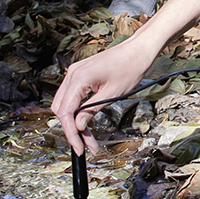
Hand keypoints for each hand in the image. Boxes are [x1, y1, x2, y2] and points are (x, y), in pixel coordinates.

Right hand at [50, 35, 158, 154]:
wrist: (138, 50)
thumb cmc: (130, 68)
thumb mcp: (112, 94)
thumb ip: (92, 110)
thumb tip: (78, 127)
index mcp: (79, 77)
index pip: (65, 112)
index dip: (71, 133)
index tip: (79, 148)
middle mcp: (72, 74)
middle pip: (61, 109)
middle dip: (72, 129)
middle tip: (86, 145)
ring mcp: (75, 73)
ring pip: (65, 104)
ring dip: (75, 121)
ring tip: (90, 138)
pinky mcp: (80, 74)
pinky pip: (73, 96)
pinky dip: (78, 110)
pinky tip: (89, 122)